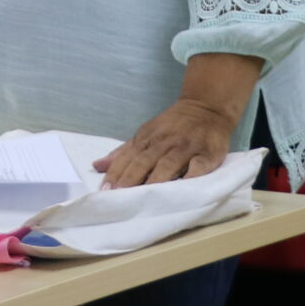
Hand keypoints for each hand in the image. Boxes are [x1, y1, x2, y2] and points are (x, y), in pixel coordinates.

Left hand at [95, 98, 234, 188]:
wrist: (207, 106)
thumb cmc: (173, 126)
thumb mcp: (147, 133)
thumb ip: (124, 152)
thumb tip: (97, 166)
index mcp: (148, 138)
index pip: (128, 157)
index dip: (116, 173)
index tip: (105, 192)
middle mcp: (165, 142)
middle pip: (144, 161)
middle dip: (130, 179)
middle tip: (118, 198)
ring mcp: (186, 147)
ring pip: (168, 164)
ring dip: (155, 181)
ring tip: (144, 199)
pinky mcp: (207, 154)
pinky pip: (198, 166)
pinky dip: (190, 177)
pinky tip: (182, 190)